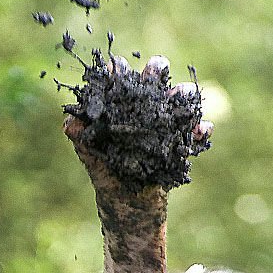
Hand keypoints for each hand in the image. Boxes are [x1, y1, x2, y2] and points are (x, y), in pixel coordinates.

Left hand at [63, 54, 212, 193]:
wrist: (129, 203)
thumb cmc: (107, 175)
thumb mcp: (92, 157)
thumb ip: (82, 138)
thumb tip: (70, 124)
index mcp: (123, 104)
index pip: (122, 78)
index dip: (120, 70)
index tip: (118, 70)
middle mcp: (147, 106)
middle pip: (156, 75)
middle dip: (157, 69)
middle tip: (156, 70)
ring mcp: (167, 120)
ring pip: (182, 95)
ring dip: (184, 92)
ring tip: (181, 96)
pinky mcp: (183, 139)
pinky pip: (197, 128)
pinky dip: (201, 127)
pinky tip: (200, 130)